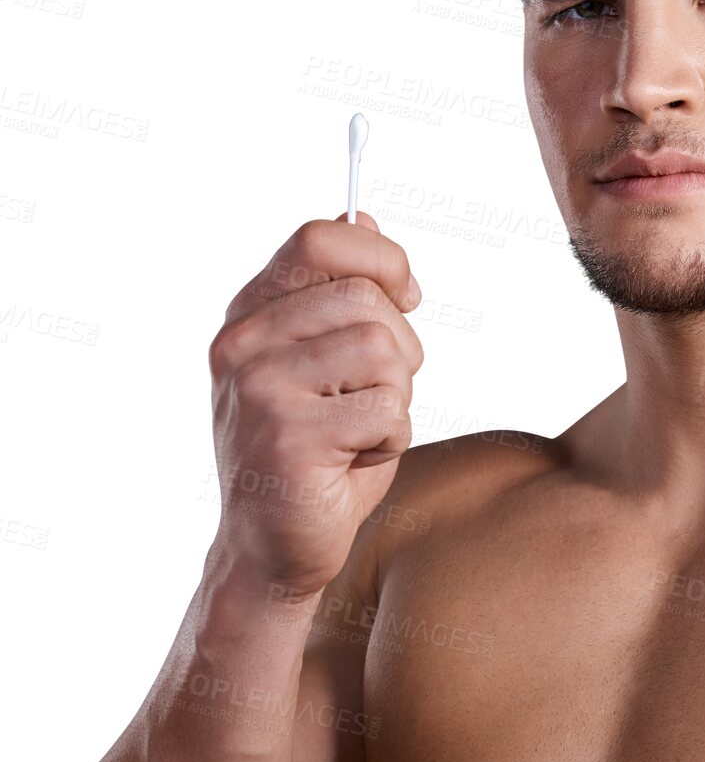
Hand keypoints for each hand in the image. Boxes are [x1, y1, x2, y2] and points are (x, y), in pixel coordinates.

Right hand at [208, 210, 424, 598]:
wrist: (275, 547)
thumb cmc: (317, 451)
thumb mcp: (330, 359)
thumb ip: (339, 292)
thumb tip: (362, 214)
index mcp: (250, 314)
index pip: (320, 237)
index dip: (382, 258)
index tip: (406, 296)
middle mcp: (242, 343)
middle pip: (366, 296)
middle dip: (400, 346)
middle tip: (375, 393)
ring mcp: (258, 388)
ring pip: (383, 349)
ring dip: (396, 396)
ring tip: (360, 429)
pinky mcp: (287, 435)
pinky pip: (386, 408)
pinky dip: (392, 438)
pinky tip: (354, 460)